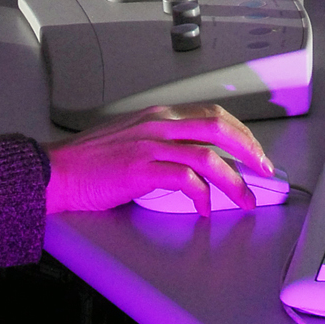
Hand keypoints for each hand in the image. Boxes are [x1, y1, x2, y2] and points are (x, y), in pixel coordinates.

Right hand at [44, 103, 272, 215]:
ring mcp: (150, 145)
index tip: (255, 151)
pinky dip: (201, 195)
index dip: (240, 132)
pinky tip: (205, 209)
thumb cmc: (91, 160)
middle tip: (265, 170)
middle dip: (249, 148)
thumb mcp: (132, 138)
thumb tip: (192, 158)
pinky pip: (183, 179)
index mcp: (158, 115)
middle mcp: (158, 125)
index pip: (211, 114)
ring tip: (245, 199)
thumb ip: (162, 141)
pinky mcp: (140, 169)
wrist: (59, 171)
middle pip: (218, 127)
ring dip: (233, 180)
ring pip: (207, 155)